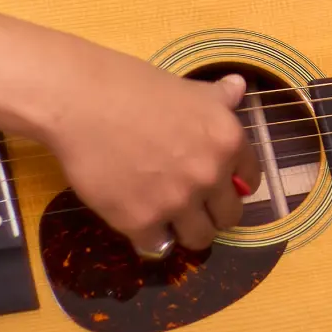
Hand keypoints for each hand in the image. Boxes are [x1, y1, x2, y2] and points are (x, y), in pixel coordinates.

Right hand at [36, 51, 261, 254]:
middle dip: (212, 213)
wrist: (81, 101)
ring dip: (185, 230)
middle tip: (191, 205)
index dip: (232, 185)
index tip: (217, 187)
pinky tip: (139, 221)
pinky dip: (149, 237)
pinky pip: (157, 246)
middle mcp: (209, 175)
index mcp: (228, 141)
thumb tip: (239, 87)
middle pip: (228, 217)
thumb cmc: (133, 86)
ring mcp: (176, 202)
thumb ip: (217, 98)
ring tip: (167, 217)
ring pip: (198, 239)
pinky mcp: (140, 222)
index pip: (249, 181)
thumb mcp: (187, 89)